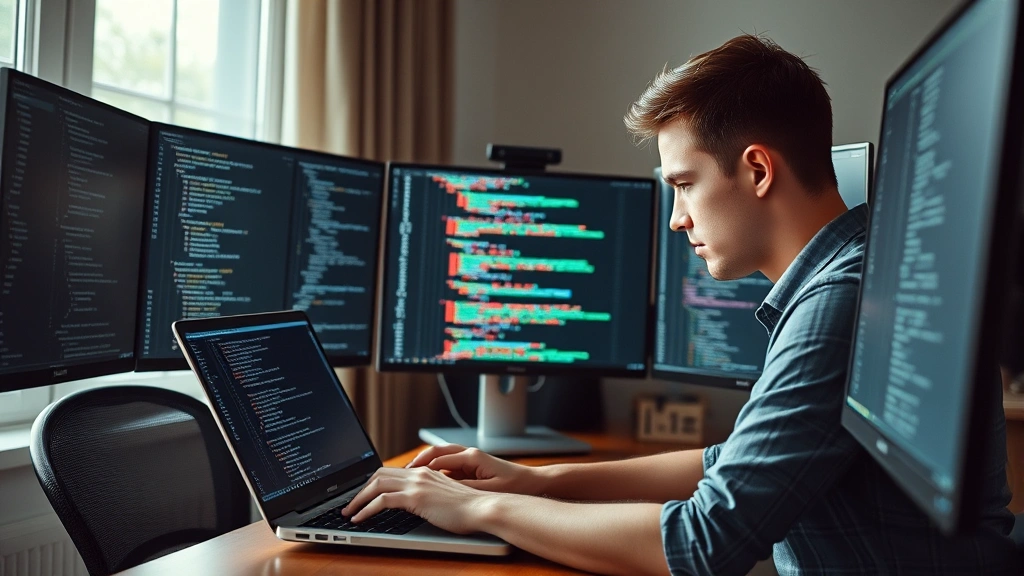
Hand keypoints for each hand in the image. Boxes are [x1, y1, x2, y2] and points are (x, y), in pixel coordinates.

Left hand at [341, 467, 495, 534]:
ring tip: (349, 512)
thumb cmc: (469, 509)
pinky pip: (382, 501)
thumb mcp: (445, 498)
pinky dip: (366, 509)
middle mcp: (419, 474)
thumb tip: (418, 505)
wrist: (483, 508)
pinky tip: (359, 519)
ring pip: (376, 484)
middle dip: (361, 489)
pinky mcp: (415, 497)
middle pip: (379, 474)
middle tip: (351, 503)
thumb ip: (430, 496)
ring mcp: (416, 484)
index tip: (363, 493)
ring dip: (358, 499)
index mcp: (426, 473)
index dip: (374, 482)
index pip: (392, 471)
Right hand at [406, 444, 542, 494]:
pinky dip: (435, 470)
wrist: (531, 482)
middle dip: (418, 461)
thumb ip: (465, 488)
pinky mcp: (471, 467)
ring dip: (425, 465)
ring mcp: (469, 459)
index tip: (406, 474)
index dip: (420, 466)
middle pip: (436, 452)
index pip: (438, 457)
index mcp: (472, 457)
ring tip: (409, 475)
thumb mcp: (488, 490)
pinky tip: (425, 481)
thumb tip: (443, 488)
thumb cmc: (513, 485)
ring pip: (440, 457)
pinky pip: (448, 465)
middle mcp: (469, 454)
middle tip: (402, 472)